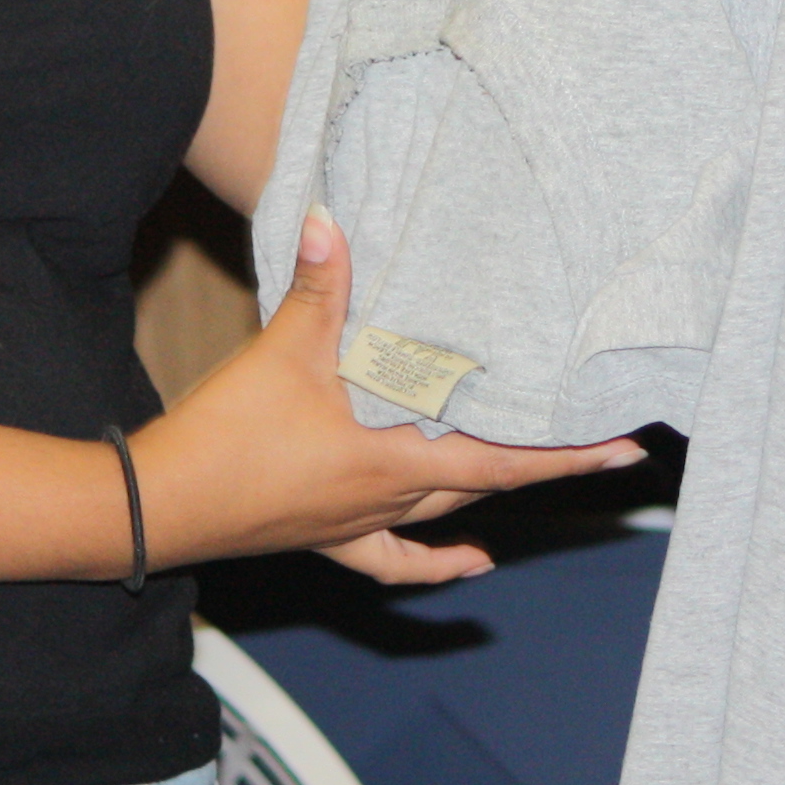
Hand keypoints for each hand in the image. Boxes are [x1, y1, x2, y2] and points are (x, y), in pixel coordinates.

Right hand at [137, 214, 643, 584]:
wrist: (159, 508)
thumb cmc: (226, 439)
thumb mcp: (279, 353)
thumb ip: (316, 286)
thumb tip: (334, 218)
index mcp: (391, 462)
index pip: (500, 460)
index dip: (566, 456)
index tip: (626, 452)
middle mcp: (387, 500)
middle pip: (485, 486)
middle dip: (544, 468)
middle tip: (599, 451)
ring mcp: (355, 524)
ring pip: (445, 514)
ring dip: (490, 497)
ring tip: (538, 478)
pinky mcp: (322, 536)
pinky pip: (391, 559)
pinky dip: (434, 564)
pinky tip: (468, 566)